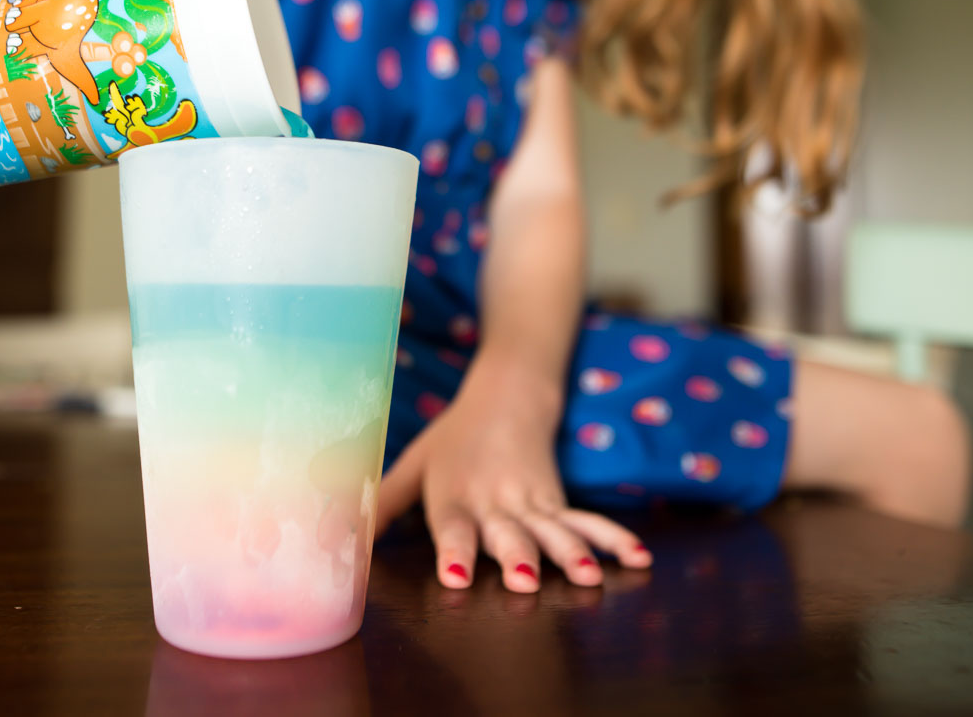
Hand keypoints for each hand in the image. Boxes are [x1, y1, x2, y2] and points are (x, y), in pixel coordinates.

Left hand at [374, 358, 653, 591]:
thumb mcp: (412, 465)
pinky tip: (634, 558)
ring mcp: (530, 497)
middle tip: (526, 580)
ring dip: (570, 551)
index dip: (454, 550)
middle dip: (517, 556)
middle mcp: (493, 498)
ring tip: (585, 576)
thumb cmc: (453, 438)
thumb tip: (337, 534)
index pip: (451, 525)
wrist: (508, 392)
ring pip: (552, 527)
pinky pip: (585, 519)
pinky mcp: (557, 497)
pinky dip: (611, 537)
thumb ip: (381, 504)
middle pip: (507, 529)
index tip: (457, 576)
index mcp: (452, 492)